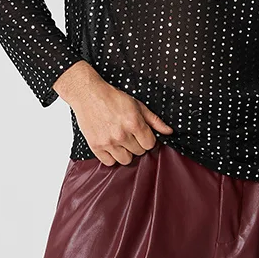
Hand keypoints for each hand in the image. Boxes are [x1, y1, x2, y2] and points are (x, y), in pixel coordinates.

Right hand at [58, 63, 174, 165]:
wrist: (89, 95)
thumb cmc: (113, 98)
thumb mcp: (137, 105)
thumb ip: (154, 120)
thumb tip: (169, 131)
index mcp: (134, 123)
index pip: (150, 144)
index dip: (148, 139)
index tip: (142, 134)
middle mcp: (122, 135)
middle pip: (139, 152)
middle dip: (137, 144)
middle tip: (130, 134)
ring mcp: (108, 142)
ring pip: (126, 160)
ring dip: (126, 152)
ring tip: (121, 141)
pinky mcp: (96, 147)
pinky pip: (110, 162)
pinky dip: (112, 156)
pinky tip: (111, 145)